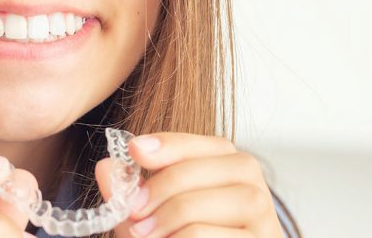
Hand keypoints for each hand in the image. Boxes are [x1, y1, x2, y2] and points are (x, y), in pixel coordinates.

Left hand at [95, 133, 283, 237]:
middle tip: (132, 211)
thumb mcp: (147, 215)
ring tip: (144, 233)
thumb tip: (107, 167)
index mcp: (230, 169)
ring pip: (214, 201)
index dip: (169, 143)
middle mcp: (255, 188)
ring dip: (170, 216)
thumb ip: (128, 193)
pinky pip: (215, 234)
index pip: (204, 144)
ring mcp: (264, 220)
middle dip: (162, 186)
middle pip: (208, 169)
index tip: (134, 150)